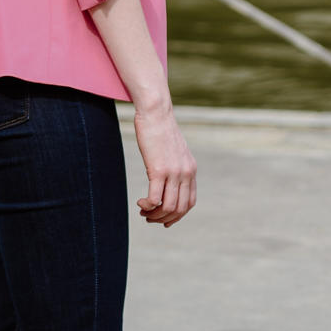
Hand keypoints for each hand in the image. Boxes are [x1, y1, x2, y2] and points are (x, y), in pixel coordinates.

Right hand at [134, 100, 196, 226]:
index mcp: (191, 169)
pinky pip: (155, 198)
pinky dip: (147, 206)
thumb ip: (175, 165)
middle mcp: (186, 173)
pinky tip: (140, 202)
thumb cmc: (160, 128)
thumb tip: (167, 177)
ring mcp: (174, 172)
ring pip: (168, 207)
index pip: (189, 202)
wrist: (156, 111)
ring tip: (143, 211)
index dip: (177, 215)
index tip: (165, 219)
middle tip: (149, 217)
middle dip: (164, 218)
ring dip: (154, 215)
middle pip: (180, 209)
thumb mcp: (173, 149)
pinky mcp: (159, 170)